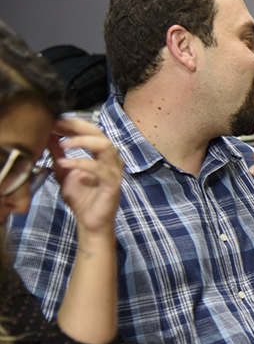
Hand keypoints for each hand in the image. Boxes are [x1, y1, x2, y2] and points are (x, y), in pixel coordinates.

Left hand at [49, 118, 122, 234]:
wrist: (90, 222)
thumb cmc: (81, 197)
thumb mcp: (63, 171)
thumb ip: (59, 154)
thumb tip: (49, 134)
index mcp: (102, 155)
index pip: (91, 131)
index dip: (74, 123)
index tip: (54, 120)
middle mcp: (112, 160)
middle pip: (100, 134)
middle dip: (78, 127)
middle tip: (58, 125)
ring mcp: (114, 171)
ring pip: (105, 147)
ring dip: (82, 142)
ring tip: (62, 145)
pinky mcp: (112, 185)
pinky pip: (100, 169)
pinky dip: (81, 163)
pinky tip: (65, 163)